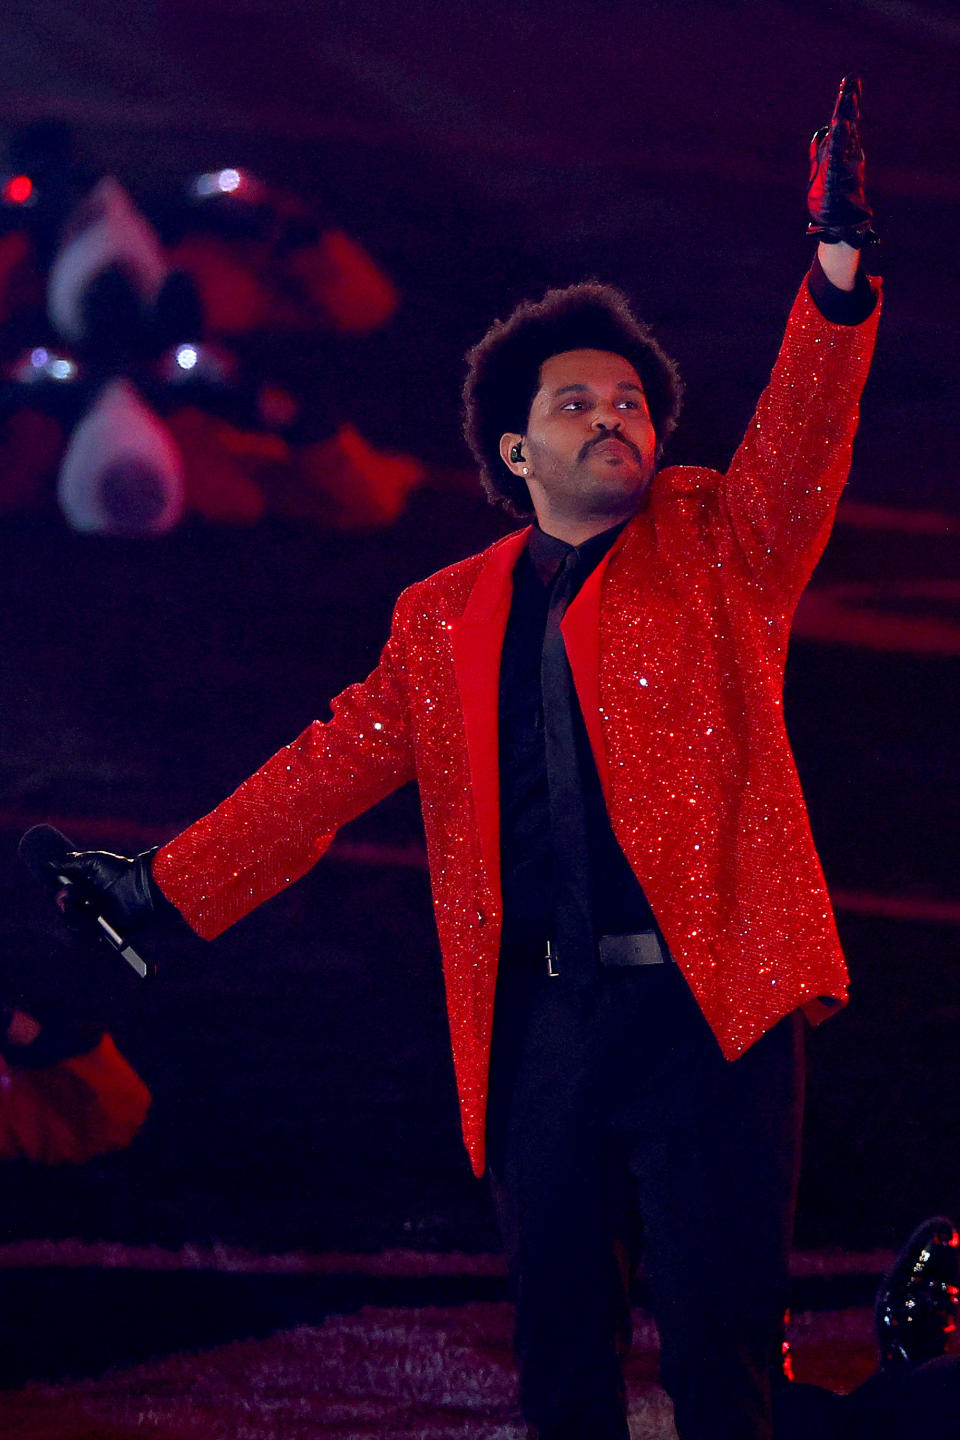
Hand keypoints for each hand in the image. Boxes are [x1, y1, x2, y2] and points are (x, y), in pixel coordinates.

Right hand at [55, 848, 162, 931]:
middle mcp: (88, 906)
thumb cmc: (122, 872)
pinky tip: (94, 920)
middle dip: (65, 904)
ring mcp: (95, 921)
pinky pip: (86, 939)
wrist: (143, 887)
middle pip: (64, 913)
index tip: (62, 891)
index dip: (58, 896)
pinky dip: (86, 930)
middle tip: (70, 894)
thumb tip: (48, 864)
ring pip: (72, 926)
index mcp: (84, 890)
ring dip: (75, 915)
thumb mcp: (94, 862)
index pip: (62, 898)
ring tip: (87, 904)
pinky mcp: (104, 934)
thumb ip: (70, 863)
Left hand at [807, 74, 875, 247]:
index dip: (846, 101)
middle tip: (852, 79)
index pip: (842, 121)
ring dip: (845, 115)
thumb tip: (821, 132)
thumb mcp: (821, 170)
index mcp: (839, 151)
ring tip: (847, 95)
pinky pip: (836, 156)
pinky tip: (838, 126)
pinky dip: (838, 141)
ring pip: (844, 136)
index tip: (850, 80)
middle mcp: (844, 154)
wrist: (836, 225)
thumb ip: (820, 151)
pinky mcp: (833, 178)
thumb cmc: (828, 200)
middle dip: (848, 101)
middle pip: (845, 123)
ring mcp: (840, 165)